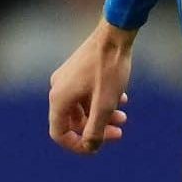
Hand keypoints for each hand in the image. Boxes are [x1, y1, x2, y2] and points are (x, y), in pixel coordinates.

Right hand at [47, 21, 135, 154]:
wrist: (115, 34)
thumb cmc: (109, 69)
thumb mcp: (105, 105)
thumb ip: (95, 130)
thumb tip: (90, 147)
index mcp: (59, 98)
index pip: (59, 133)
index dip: (76, 145)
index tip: (96, 147)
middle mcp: (58, 89)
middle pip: (73, 121)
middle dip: (96, 129)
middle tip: (119, 131)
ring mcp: (67, 79)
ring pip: (82, 108)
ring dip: (102, 115)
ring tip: (123, 117)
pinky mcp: (77, 71)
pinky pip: (86, 94)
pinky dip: (101, 101)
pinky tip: (122, 99)